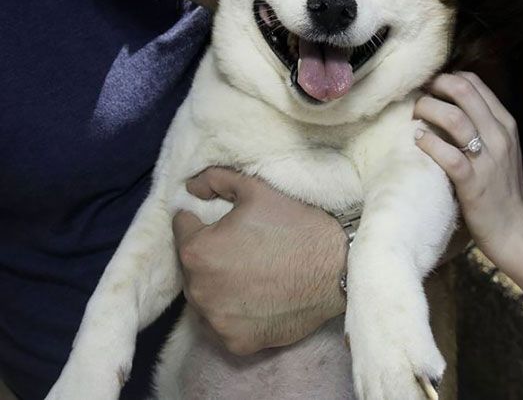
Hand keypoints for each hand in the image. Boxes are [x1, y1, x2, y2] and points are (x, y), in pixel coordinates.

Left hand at [172, 167, 346, 354]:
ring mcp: (217, 321)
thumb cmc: (295, 225)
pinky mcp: (236, 343)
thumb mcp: (254, 188)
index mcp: (198, 251)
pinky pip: (223, 323)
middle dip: (208, 252)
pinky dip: (233, 310)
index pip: (182, 228)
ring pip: (204, 295)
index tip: (223, 221)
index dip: (201, 219)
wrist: (337, 268)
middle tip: (240, 244)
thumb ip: (215, 180)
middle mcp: (199, 291)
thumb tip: (191, 188)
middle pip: (190, 264)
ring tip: (249, 270)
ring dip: (216, 283)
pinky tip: (256, 295)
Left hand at [413, 71, 522, 266]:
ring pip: (454, 118)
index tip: (431, 86)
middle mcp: (498, 136)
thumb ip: (481, 124)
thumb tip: (448, 102)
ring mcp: (487, 159)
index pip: (474, 84)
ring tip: (415, 116)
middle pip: (463, 92)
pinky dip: (429, 143)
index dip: (447, 78)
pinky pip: (448, 155)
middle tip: (420, 96)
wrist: (516, 229)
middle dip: (435, 87)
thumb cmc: (501, 187)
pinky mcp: (473, 183)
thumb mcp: (500, 147)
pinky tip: (418, 140)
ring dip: (428, 110)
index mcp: (504, 124)